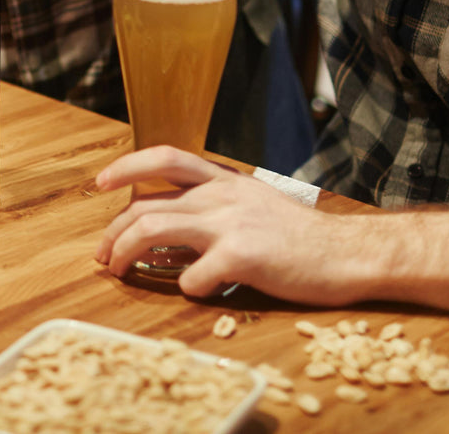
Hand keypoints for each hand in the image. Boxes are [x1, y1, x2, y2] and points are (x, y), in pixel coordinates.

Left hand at [94, 147, 359, 304]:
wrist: (347, 253)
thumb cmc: (301, 237)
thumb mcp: (254, 204)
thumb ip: (215, 206)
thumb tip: (169, 224)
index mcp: (224, 180)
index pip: (163, 157)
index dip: (126, 167)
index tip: (101, 183)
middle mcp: (221, 195)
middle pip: (144, 205)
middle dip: (112, 232)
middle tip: (103, 256)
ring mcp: (229, 223)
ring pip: (151, 229)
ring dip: (125, 254)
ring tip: (119, 273)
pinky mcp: (240, 256)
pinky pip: (190, 276)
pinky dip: (184, 288)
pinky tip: (198, 292)